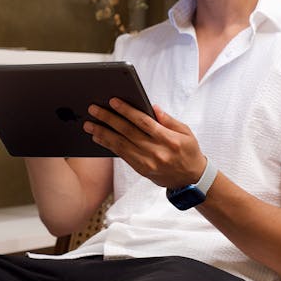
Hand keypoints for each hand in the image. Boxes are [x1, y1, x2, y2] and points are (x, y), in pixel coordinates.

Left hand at [83, 98, 205, 188]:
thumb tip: (152, 107)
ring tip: (89, 124)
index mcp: (169, 140)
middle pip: (128, 132)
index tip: (113, 101)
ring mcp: (147, 163)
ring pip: (121, 145)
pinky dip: (108, 145)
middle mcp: (157, 152)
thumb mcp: (186, 132)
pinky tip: (98, 137)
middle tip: (93, 109)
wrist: (191, 179)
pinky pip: (121, 155)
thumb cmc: (188, 151)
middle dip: (108, 119)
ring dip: (103, 133)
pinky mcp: (141, 170)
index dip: (127, 111)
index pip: (144, 122)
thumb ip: (168, 120)